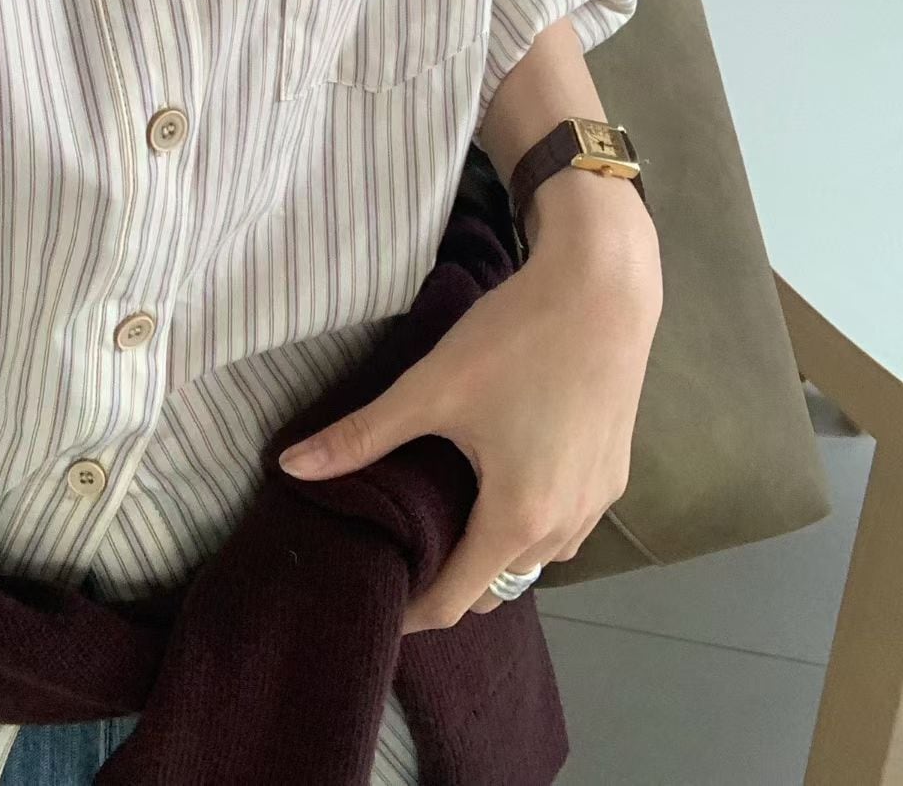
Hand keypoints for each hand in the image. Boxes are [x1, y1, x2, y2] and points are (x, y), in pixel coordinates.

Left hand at [277, 174, 660, 631]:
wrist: (603, 291)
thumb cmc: (515, 340)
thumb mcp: (431, 388)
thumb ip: (361, 436)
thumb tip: (287, 468)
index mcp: (517, 519)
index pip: (456, 601)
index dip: (413, 612)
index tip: (378, 606)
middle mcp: (565, 529)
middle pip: (498, 586)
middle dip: (450, 582)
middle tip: (402, 553)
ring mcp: (597, 503)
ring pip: (536, 558)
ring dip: (494, 553)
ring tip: (446, 517)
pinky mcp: (615, 474)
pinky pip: (566, 526)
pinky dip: (532, 522)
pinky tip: (502, 478)